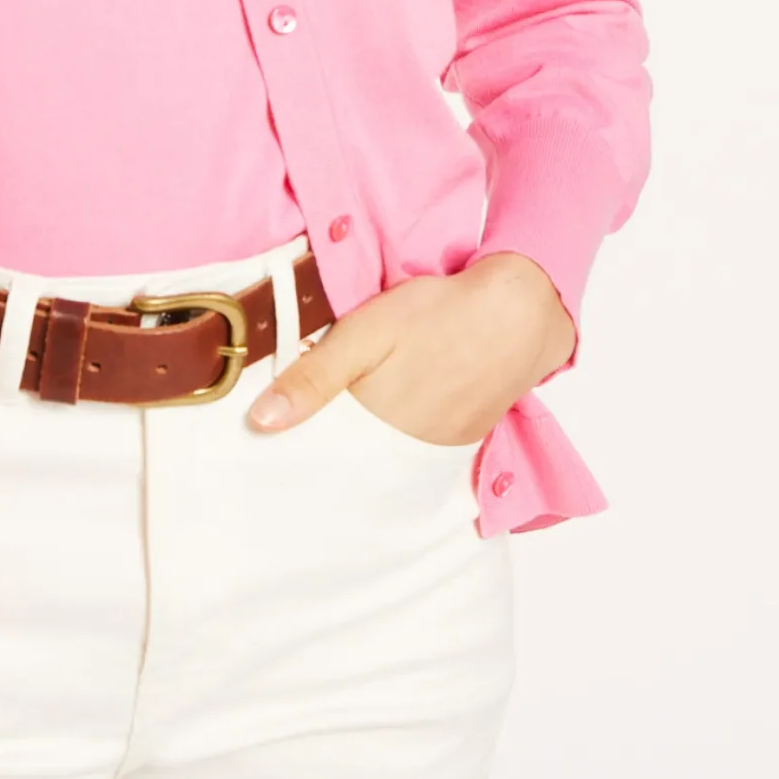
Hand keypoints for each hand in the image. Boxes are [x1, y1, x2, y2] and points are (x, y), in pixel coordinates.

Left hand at [246, 253, 576, 443]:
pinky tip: (388, 412)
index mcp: (374, 429)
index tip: (266, 438)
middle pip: (350, 463)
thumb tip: (260, 422)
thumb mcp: (365, 332)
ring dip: (360, 445)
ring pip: (382, 459)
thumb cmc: (439, 314)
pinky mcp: (461, 442)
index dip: (293, 445)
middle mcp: (405, 453)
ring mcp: (437, 452)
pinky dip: (394, 439)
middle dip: (324, 448)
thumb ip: (314, 378)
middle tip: (298, 424)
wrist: (519, 314)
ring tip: (341, 416)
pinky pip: (414, 453)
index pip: (320, 457)